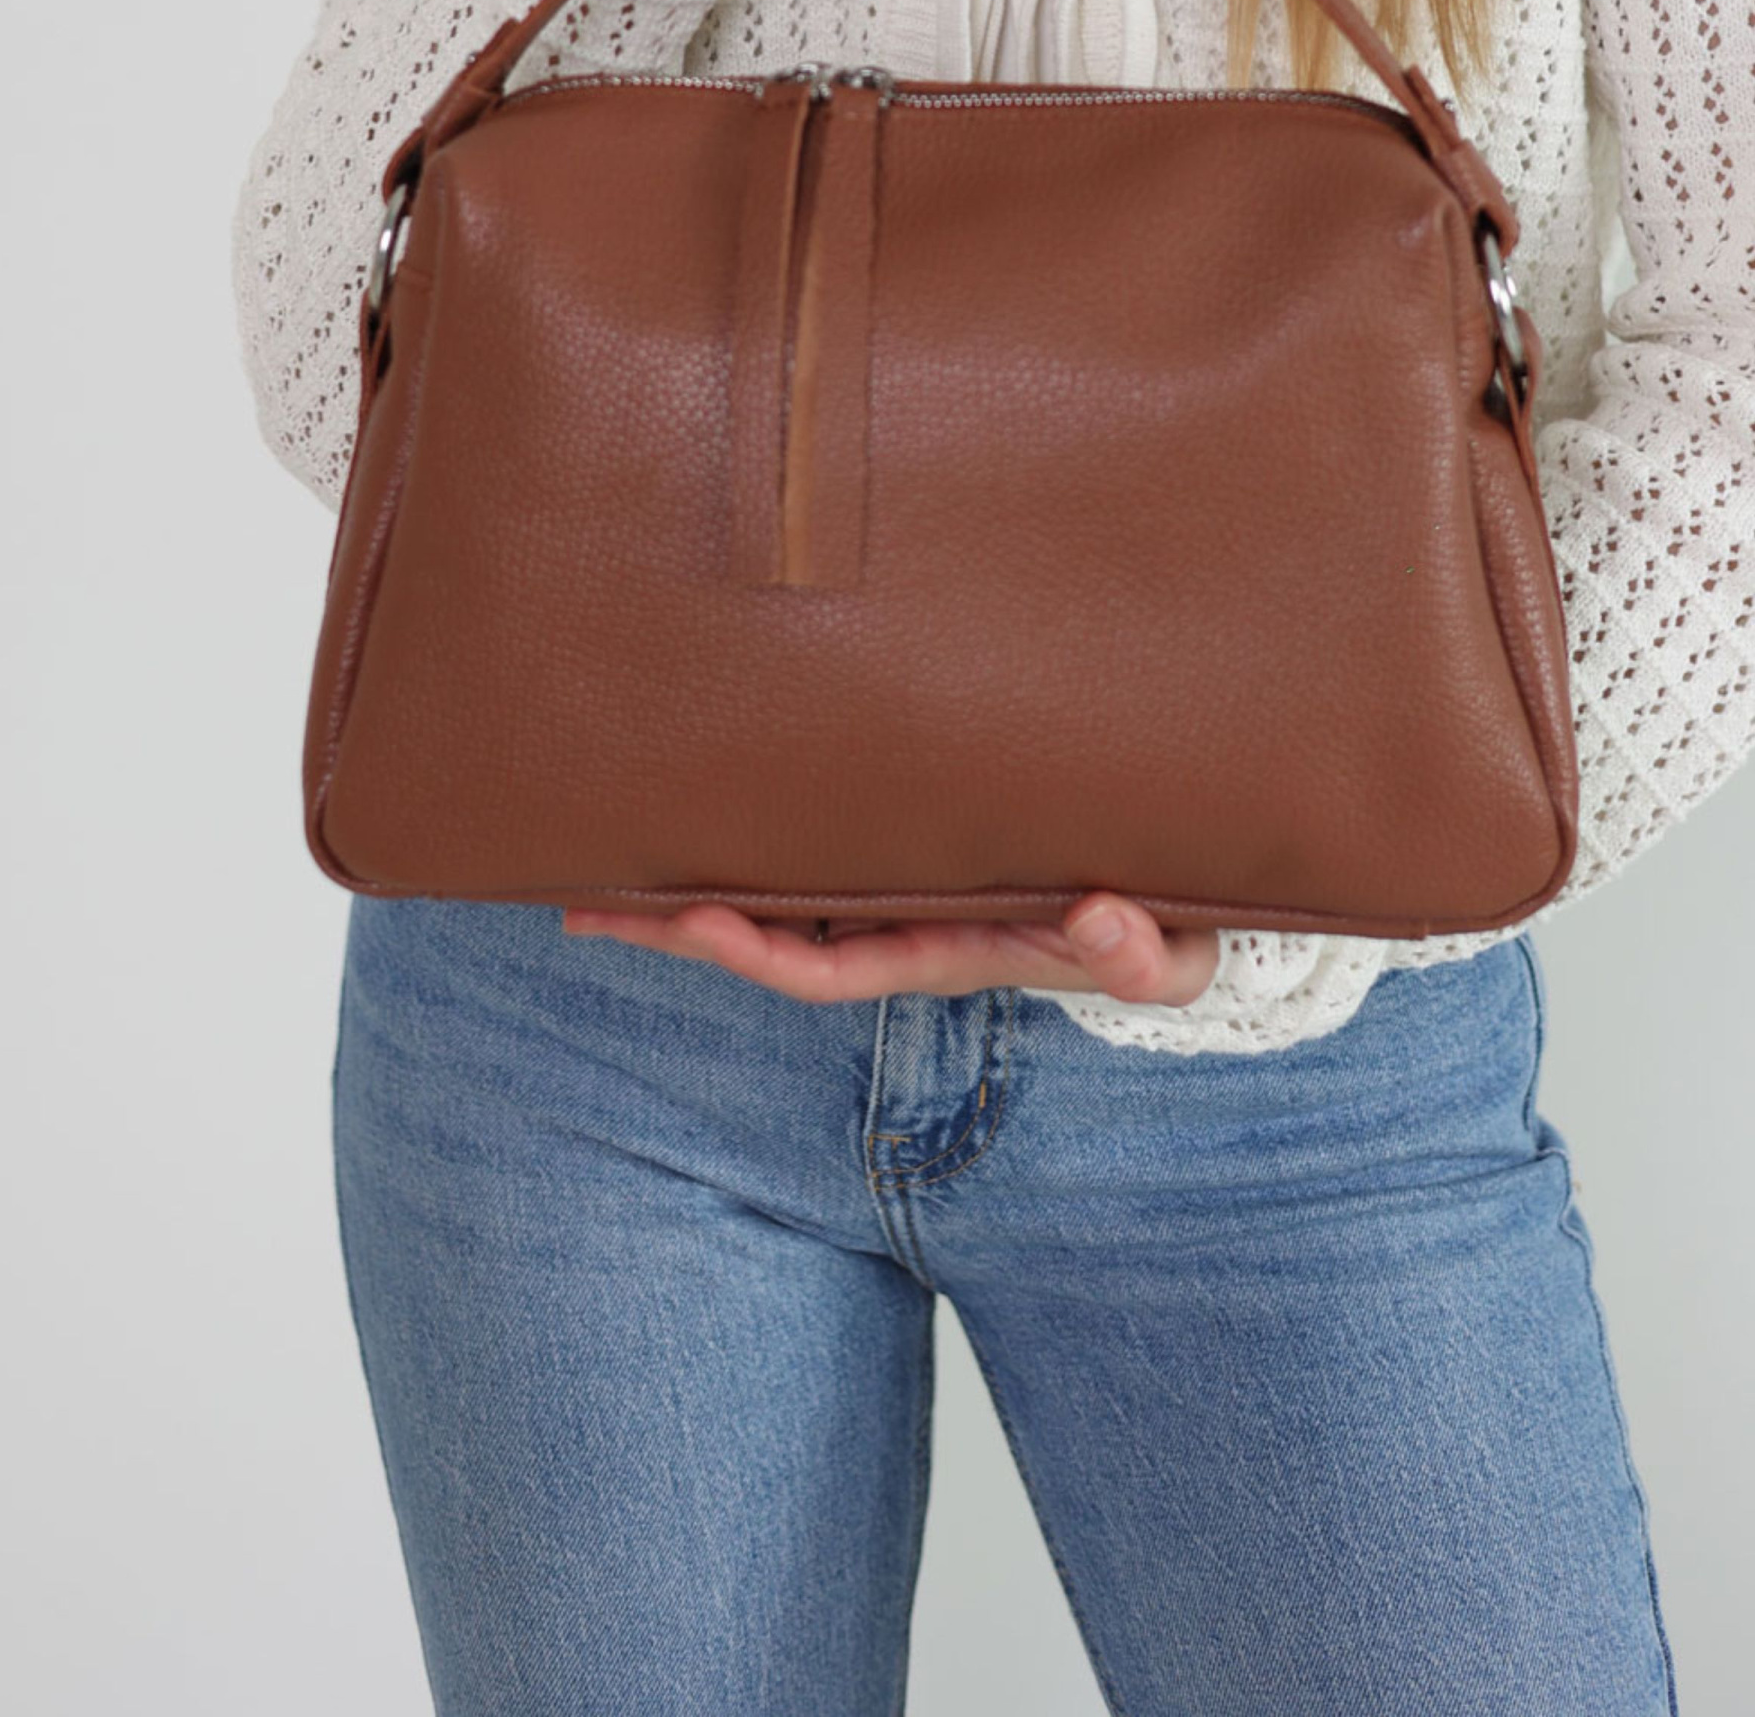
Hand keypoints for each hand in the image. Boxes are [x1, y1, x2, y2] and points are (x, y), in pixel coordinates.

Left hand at [561, 893, 1221, 1008]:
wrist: (1170, 898)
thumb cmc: (1166, 925)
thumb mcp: (1170, 950)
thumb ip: (1140, 951)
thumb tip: (1102, 926)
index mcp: (947, 948)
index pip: (831, 964)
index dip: (758, 951)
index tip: (692, 923)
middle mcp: (904, 924)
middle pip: (770, 934)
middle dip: (681, 920)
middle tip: (584, 892)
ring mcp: (897, 887)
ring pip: (776, 890)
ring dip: (694, 876)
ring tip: (602, 844)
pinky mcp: (903, 841)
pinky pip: (810, 845)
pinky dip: (750, 830)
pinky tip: (699, 790)